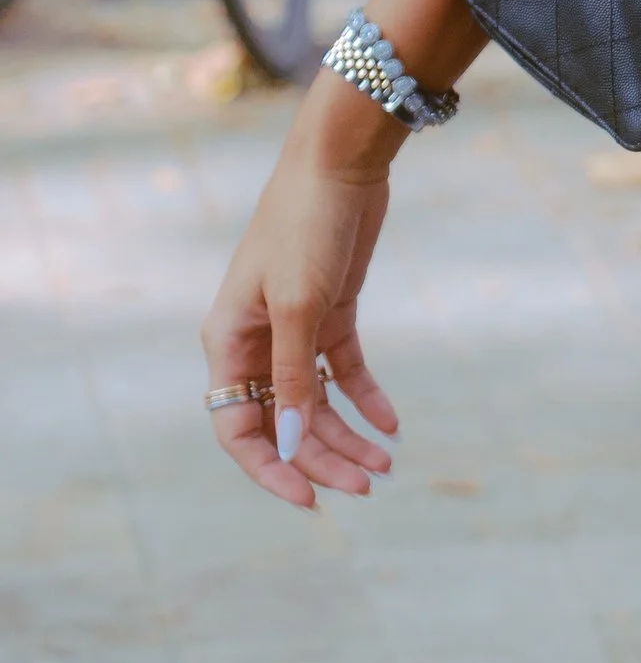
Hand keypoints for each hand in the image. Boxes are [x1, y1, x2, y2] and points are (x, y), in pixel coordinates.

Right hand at [201, 99, 401, 508]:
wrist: (341, 162)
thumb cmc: (306, 226)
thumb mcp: (299, 306)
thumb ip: (293, 378)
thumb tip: (289, 445)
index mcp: (227, 341)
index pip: (238, 428)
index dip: (270, 469)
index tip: (310, 500)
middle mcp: (255, 341)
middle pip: (283, 421)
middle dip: (321, 458)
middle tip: (369, 485)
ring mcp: (294, 328)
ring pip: (315, 402)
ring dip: (347, 435)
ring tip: (386, 463)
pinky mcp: (331, 312)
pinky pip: (343, 371)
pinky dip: (365, 398)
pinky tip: (391, 425)